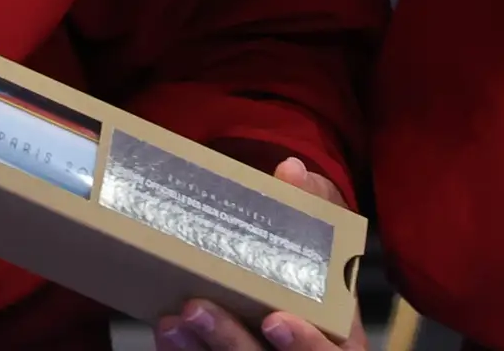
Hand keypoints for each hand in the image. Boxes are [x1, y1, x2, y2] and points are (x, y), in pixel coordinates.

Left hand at [154, 158, 360, 350]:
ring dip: (198, 347)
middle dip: (230, 339)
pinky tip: (167, 333)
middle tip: (196, 308)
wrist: (296, 302)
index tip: (274, 320)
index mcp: (336, 339)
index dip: (303, 343)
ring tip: (170, 319)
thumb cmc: (314, 272)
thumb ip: (315, 204)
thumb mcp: (325, 239)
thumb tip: (290, 170)